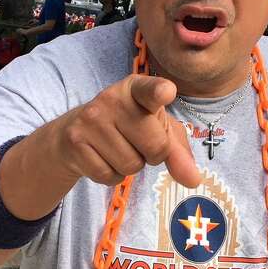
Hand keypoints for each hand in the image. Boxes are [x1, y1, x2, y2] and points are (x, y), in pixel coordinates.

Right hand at [53, 75, 201, 188]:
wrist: (75, 135)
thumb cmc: (127, 128)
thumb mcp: (156, 129)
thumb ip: (177, 151)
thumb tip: (193, 180)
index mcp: (136, 88)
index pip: (150, 90)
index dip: (160, 92)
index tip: (166, 93)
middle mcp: (111, 98)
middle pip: (155, 145)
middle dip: (153, 155)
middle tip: (138, 144)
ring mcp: (90, 120)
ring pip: (131, 166)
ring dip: (131, 166)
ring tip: (118, 149)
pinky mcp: (75, 143)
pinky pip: (109, 176)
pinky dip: (112, 176)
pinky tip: (103, 158)